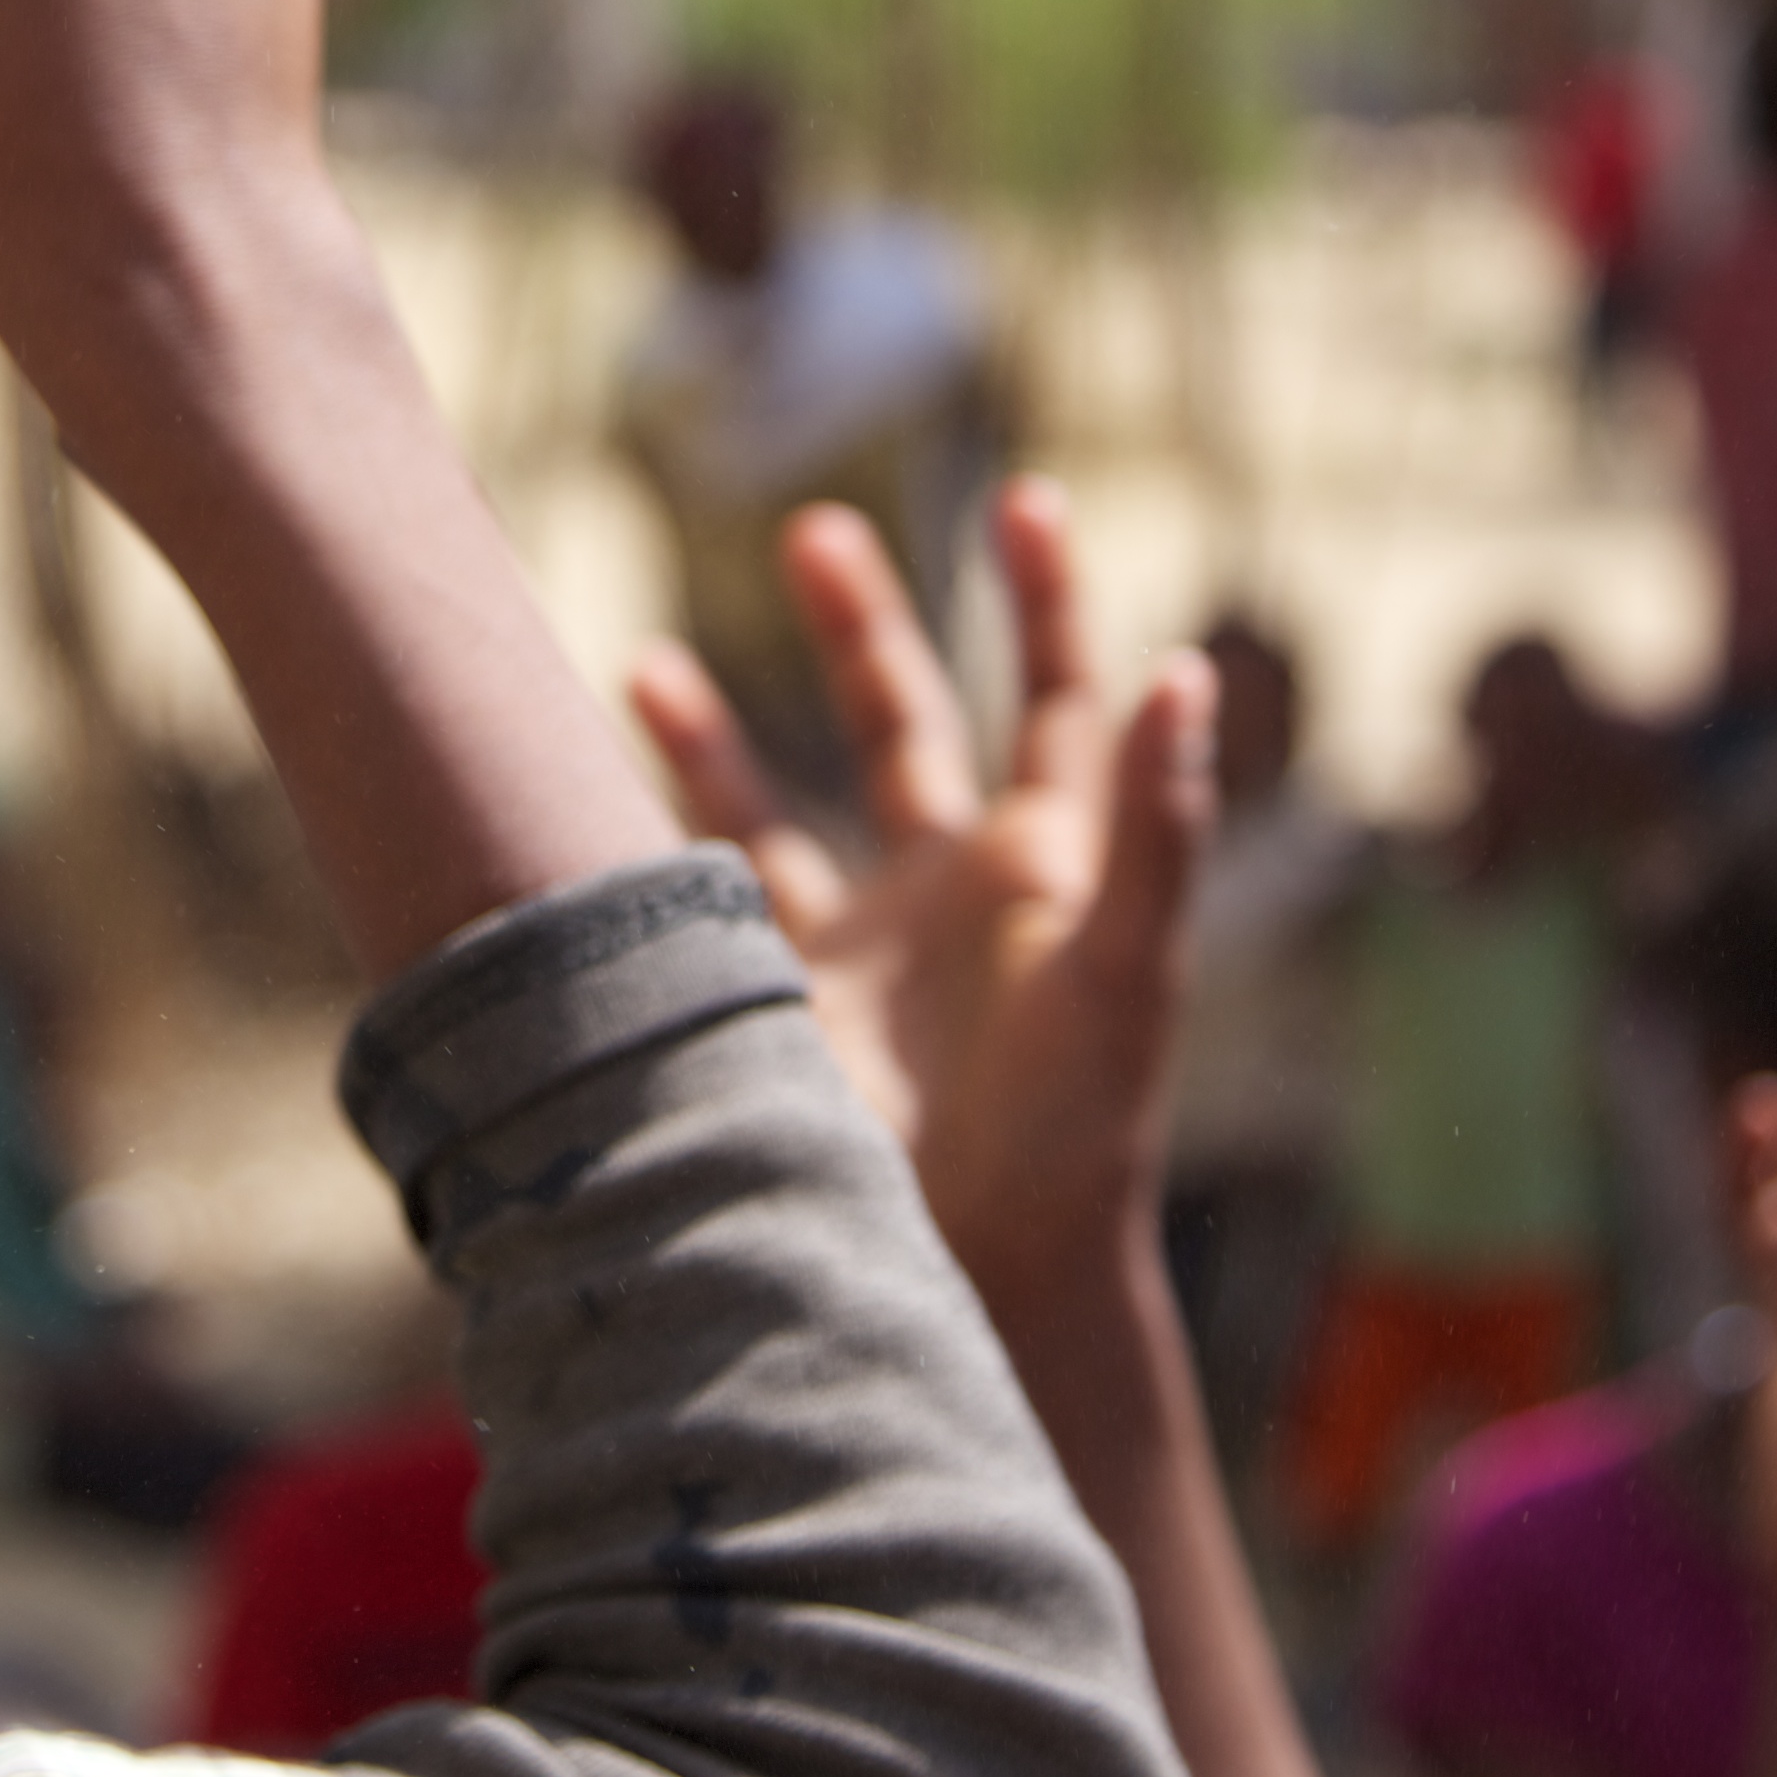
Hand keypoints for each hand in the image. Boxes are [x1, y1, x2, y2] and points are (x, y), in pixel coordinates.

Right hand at [626, 484, 1215, 1304]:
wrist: (990, 1274)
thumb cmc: (1083, 1129)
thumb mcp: (1129, 968)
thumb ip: (1157, 824)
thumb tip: (1188, 670)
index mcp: (1047, 863)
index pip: (1053, 698)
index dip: (1047, 599)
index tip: (1028, 502)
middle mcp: (952, 891)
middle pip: (902, 722)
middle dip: (861, 626)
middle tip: (814, 532)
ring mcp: (862, 951)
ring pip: (774, 810)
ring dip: (712, 735)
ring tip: (643, 663)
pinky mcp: (785, 1010)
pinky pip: (704, 906)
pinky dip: (651, 848)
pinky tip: (589, 799)